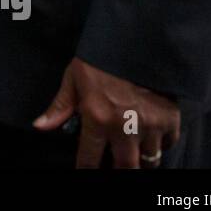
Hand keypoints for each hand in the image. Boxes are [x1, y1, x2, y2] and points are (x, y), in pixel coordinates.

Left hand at [34, 57, 180, 167]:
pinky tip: (152, 136)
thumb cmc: (101, 57)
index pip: (89, 159)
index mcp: (97, 118)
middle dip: (120, 171)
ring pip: (150, 159)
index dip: (87, 169)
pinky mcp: (171, 118)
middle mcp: (124, 127)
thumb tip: (40, 126)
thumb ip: (60, 106)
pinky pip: (169, 143)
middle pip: (126, 167)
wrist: (138, 38)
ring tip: (135, 152)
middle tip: (117, 167)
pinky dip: (161, 143)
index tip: (86, 171)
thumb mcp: (74, 78)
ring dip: (142, 159)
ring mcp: (150, 125)